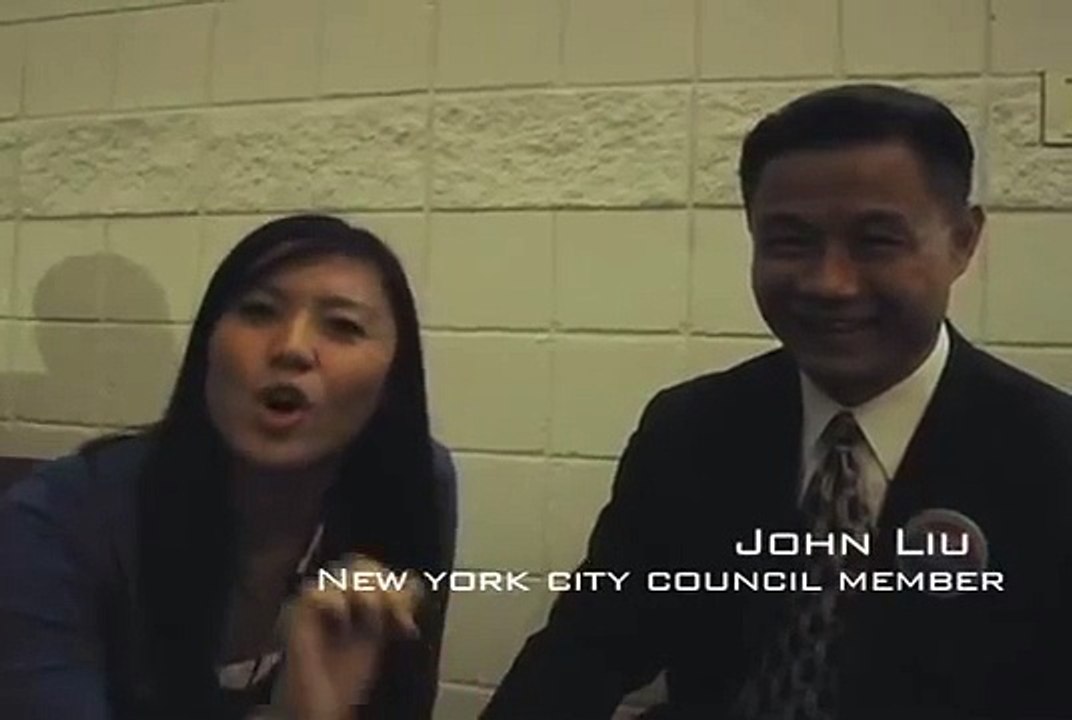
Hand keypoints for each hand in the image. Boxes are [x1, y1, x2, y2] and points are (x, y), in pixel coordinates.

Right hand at [282, 554, 423, 719]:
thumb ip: (394, 608)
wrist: (324, 704)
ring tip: (372, 624)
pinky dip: (336, 604)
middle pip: (361, 564)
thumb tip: (412, 580)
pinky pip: (316, 592)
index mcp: (352, 597)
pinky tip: (343, 624)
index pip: (374, 569)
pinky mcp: (297, 615)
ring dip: (367, 597)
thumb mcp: (380, 635)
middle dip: (385, 589)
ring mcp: (316, 604)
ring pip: (343, 574)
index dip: (394, 586)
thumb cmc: (346, 675)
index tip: (406, 620)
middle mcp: (334, 595)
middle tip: (395, 619)